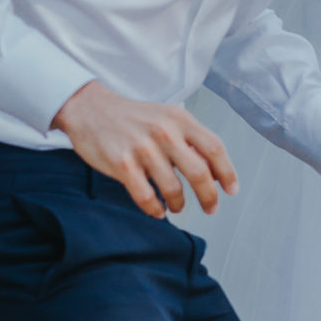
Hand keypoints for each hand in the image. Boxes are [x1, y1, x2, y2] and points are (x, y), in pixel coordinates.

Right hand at [52, 80, 236, 217]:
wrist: (90, 109)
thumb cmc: (132, 117)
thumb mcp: (166, 117)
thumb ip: (189, 139)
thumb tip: (213, 170)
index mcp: (179, 119)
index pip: (214, 148)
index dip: (227, 172)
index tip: (231, 190)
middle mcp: (164, 132)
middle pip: (199, 173)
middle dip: (209, 196)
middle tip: (211, 208)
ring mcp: (142, 149)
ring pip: (173, 189)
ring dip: (180, 204)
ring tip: (177, 206)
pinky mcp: (122, 164)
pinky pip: (146, 197)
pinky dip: (155, 209)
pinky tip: (158, 210)